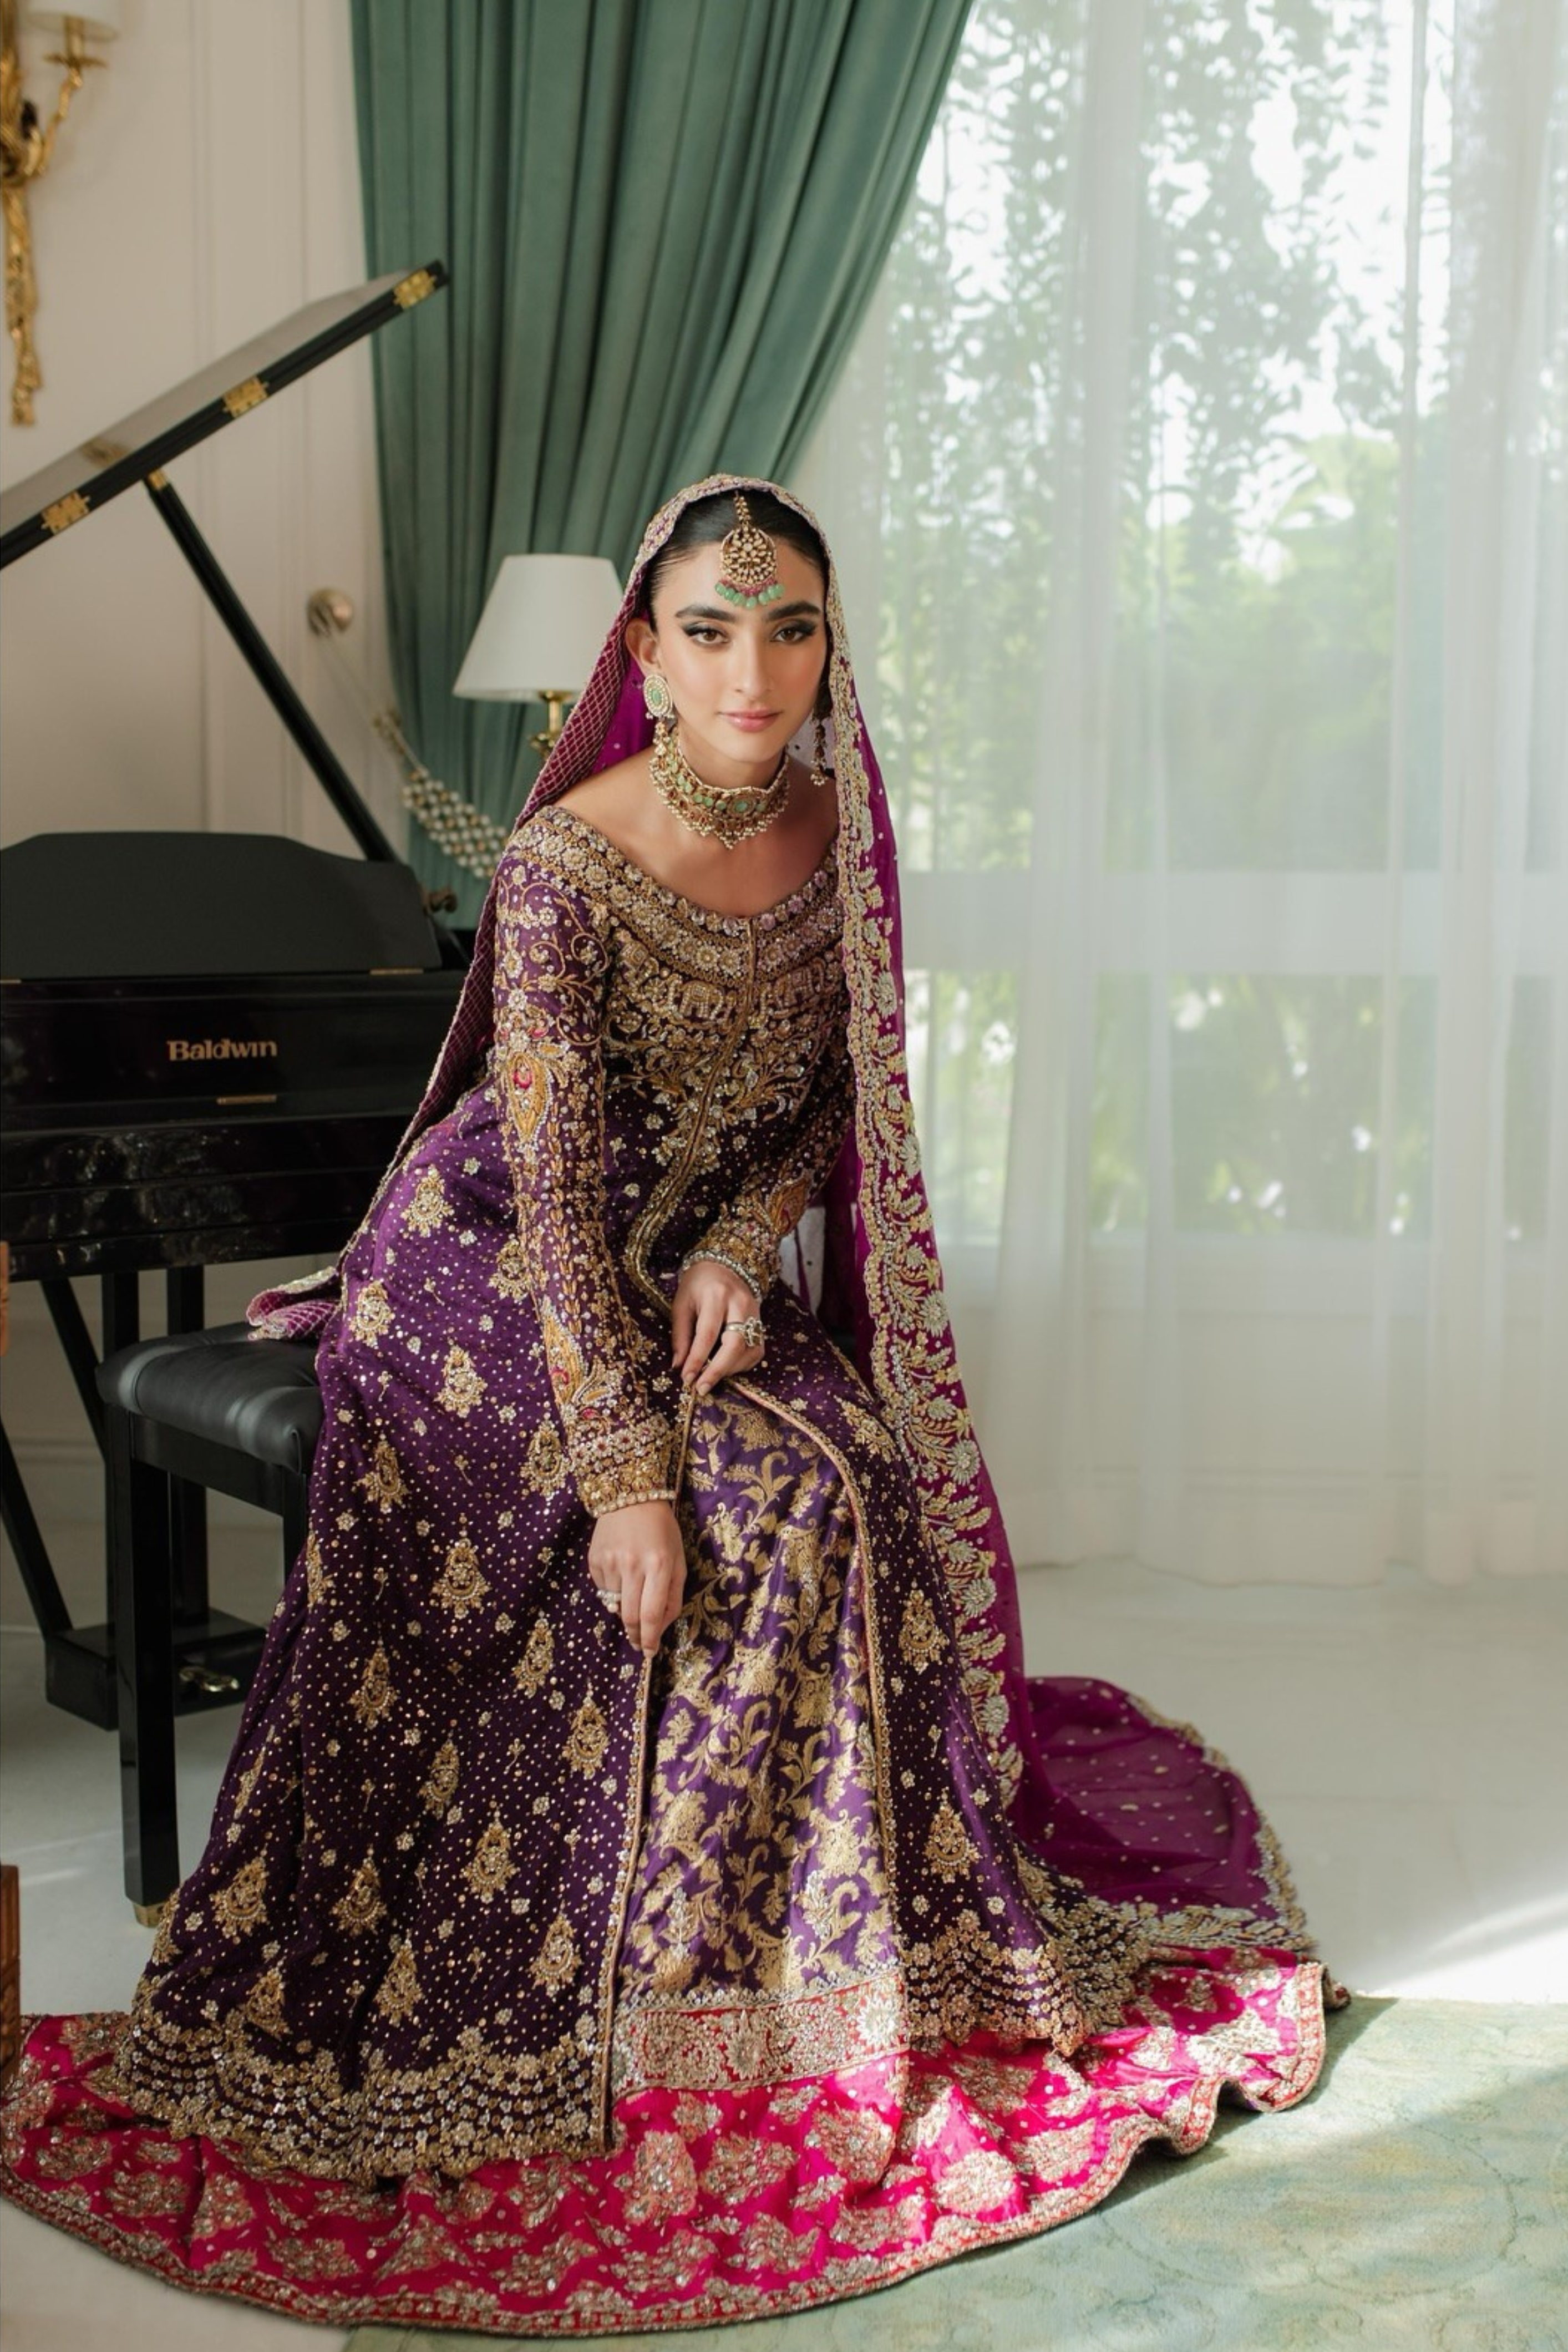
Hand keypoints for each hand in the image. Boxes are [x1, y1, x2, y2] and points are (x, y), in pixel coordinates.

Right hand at [589, 1499, 685, 1655]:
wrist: (630, 1497)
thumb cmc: (662, 1531)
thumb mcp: (679, 1560)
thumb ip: (673, 1595)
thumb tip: (660, 1627)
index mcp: (659, 1565)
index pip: (651, 1613)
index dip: (650, 1638)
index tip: (650, 1652)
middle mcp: (633, 1565)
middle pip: (629, 1616)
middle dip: (635, 1635)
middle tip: (639, 1642)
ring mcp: (610, 1562)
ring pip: (615, 1604)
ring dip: (624, 1609)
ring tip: (633, 1591)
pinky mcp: (593, 1560)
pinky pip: (603, 1589)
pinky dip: (613, 1591)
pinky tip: (620, 1573)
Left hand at [670, 1258, 763, 1394]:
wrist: (724, 1267)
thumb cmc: (697, 1286)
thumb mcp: (681, 1304)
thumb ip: (680, 1335)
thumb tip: (679, 1366)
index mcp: (716, 1296)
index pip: (708, 1334)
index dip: (697, 1359)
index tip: (686, 1378)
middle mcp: (740, 1304)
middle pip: (735, 1344)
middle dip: (717, 1370)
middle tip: (701, 1387)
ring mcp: (755, 1314)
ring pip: (749, 1351)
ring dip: (729, 1370)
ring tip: (710, 1378)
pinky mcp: (762, 1323)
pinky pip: (756, 1352)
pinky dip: (741, 1365)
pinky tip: (726, 1368)